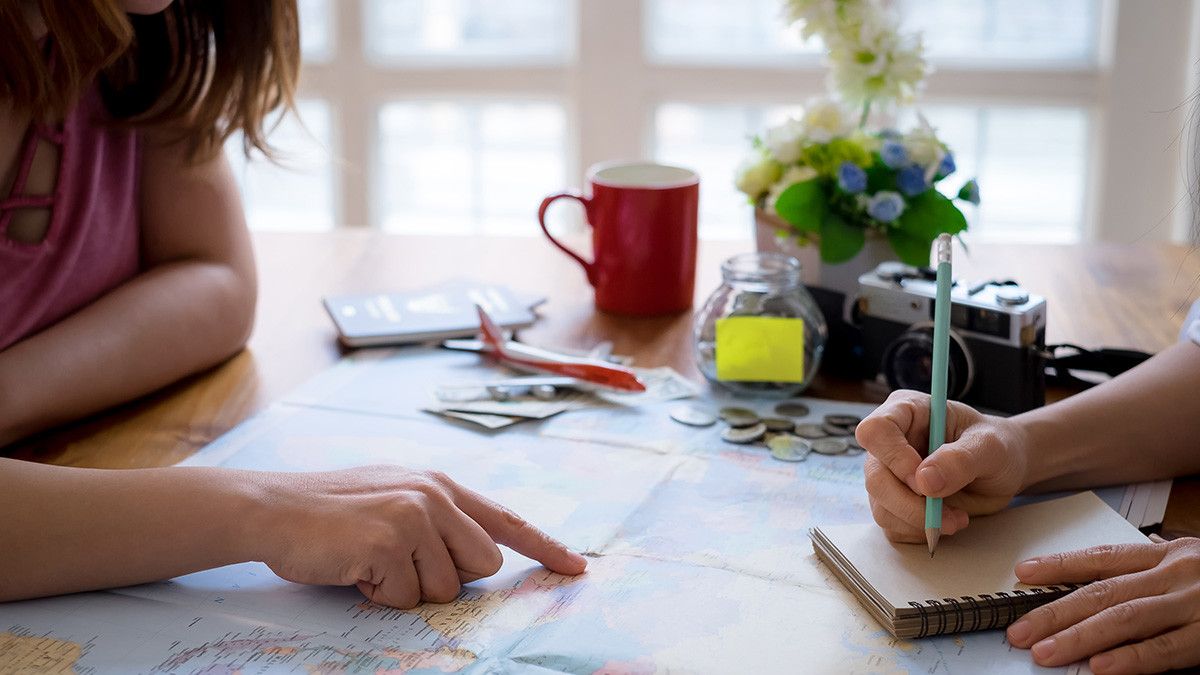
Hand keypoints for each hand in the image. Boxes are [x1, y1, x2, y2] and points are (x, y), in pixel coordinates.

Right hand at [252, 466, 587, 607]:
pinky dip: (378, 595)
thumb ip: (439, 519)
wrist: (273, 508)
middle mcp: (435, 495)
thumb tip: (476, 559)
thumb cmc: (332, 512)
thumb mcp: (395, 498)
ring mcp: (414, 515)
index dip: (545, 547)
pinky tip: (354, 568)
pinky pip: (406, 597)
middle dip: (446, 577)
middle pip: (483, 565)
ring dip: (406, 589)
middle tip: (398, 563)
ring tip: (369, 561)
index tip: (576, 568)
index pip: (506, 520)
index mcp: (441, 485)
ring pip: (446, 588)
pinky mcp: (389, 540)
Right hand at [856, 390, 1030, 542]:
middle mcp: (890, 443)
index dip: (894, 458)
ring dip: (919, 521)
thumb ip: (960, 459)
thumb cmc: (995, 446)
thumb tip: (925, 481)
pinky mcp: (894, 503)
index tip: (925, 481)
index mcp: (906, 412)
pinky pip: (892, 527)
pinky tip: (945, 521)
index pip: (876, 431)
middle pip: (875, 477)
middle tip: (946, 514)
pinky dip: (919, 532)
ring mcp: (889, 475)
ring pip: (881, 507)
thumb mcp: (990, 446)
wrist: (1000, 471)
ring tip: (955, 518)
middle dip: (910, 504)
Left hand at [1006, 538, 1199, 672]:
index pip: (1102, 558)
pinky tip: (1101, 668)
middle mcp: (1177, 573)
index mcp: (1167, 554)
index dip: (1059, 565)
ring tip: (1045, 653)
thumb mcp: (1191, 567)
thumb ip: (1151, 573)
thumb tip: (1100, 580)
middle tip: (1018, 632)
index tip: (1021, 574)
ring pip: (1125, 619)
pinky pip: (1167, 650)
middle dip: (1054, 612)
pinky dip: (1132, 660)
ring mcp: (1196, 604)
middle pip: (1103, 592)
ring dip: (1079, 637)